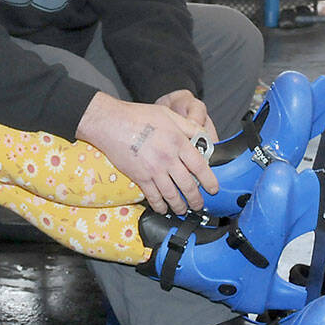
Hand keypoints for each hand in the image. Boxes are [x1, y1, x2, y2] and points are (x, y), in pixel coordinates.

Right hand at [75, 92, 218, 214]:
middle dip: (196, 199)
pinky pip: (153, 196)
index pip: (200, 166)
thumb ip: (188, 126)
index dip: (209, 180)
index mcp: (178, 142)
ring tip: (183, 210)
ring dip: (180, 206)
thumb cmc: (138, 116)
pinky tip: (163, 209)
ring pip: (172, 195)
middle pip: (188, 185)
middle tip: (199, 205)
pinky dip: (159, 206)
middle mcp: (168, 158)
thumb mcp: (169, 114)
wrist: (111, 123)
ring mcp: (154, 170)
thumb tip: (203, 136)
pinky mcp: (140, 177)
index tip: (213, 188)